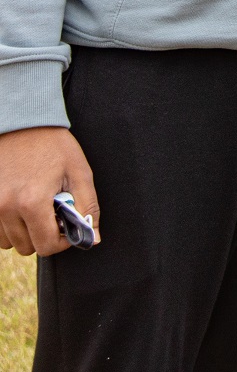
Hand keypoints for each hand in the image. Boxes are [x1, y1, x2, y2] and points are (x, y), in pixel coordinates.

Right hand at [0, 127, 95, 256]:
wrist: (21, 123)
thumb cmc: (53, 145)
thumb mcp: (79, 172)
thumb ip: (88, 207)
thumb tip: (93, 238)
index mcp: (32, 202)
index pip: (46, 246)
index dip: (62, 241)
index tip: (68, 227)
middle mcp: (6, 208)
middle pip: (27, 247)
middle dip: (44, 236)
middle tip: (53, 214)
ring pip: (9, 242)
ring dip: (25, 232)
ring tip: (36, 207)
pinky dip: (8, 226)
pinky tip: (21, 207)